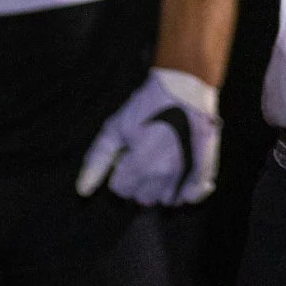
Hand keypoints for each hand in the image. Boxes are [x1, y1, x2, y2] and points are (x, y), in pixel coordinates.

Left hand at [76, 67, 220, 205]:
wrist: (187, 86)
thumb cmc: (148, 105)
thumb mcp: (116, 126)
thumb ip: (98, 160)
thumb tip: (82, 191)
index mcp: (140, 166)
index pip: (120, 189)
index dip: (120, 171)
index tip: (127, 154)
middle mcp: (164, 176)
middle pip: (142, 197)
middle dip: (139, 181)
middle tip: (144, 156)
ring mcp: (186, 175)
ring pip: (165, 199)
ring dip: (160, 187)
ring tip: (161, 161)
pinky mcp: (203, 170)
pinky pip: (189, 196)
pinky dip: (182, 191)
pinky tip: (178, 173)